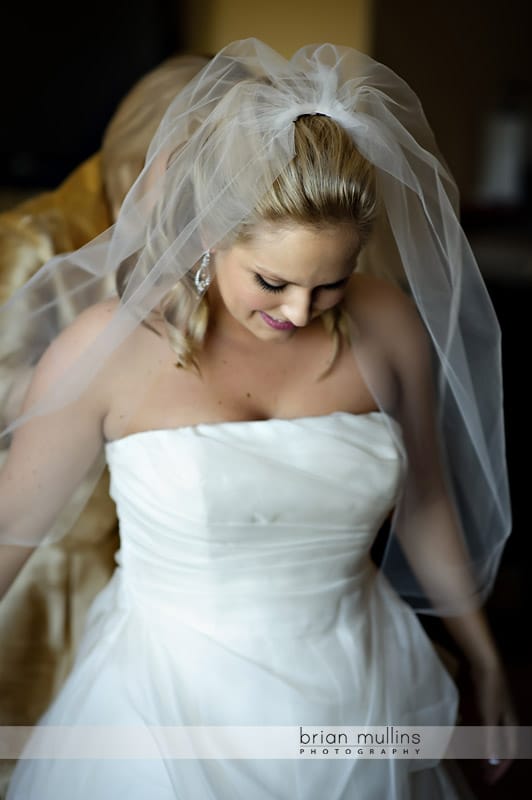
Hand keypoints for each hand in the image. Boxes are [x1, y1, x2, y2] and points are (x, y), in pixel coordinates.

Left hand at [469, 660, 517, 784]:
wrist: (487, 666)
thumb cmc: (490, 692)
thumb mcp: (489, 718)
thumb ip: (491, 740)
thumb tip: (494, 762)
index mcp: (512, 726)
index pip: (508, 753)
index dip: (500, 768)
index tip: (490, 779)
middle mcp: (509, 721)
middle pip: (504, 747)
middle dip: (495, 762)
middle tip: (485, 775)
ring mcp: (500, 712)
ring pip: (497, 738)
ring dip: (490, 750)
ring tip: (481, 761)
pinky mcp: (490, 705)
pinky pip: (490, 729)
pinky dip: (485, 738)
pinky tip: (474, 739)